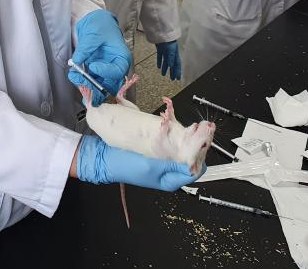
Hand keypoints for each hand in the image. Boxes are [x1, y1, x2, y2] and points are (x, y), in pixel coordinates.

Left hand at [68, 10, 130, 105]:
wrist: (93, 21)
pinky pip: (90, 81)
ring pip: (99, 86)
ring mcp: (104, 70)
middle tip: (83, 83)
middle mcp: (114, 66)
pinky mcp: (94, 71)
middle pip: (110, 85)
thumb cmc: (100, 24)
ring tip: (75, 78)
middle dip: (96, 88)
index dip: (106, 72)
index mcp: (121, 57)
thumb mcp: (94, 33)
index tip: (93, 66)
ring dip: (87, 86)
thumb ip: (86, 48)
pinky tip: (74, 76)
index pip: (118, 71)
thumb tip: (76, 61)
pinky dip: (82, 82)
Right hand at [75, 135, 201, 190]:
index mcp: (171, 181)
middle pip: (191, 158)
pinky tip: (174, 126)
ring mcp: (163, 161)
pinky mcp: (156, 151)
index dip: (201, 154)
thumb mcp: (151, 167)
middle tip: (200, 128)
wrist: (104, 158)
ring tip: (190, 126)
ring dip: (186, 138)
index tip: (203, 138)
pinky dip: (174, 135)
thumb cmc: (125, 166)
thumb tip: (194, 165)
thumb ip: (172, 167)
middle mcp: (169, 173)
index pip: (196, 170)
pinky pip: (170, 144)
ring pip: (182, 150)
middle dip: (195, 144)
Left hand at [156, 41, 181, 80]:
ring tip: (163, 74)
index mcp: (175, 54)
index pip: (177, 65)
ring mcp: (166, 51)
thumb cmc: (168, 40)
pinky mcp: (160, 49)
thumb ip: (171, 58)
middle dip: (172, 72)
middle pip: (172, 64)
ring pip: (166, 62)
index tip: (178, 78)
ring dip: (165, 68)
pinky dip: (159, 61)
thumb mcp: (170, 50)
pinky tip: (158, 66)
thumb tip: (171, 66)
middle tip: (172, 79)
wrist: (162, 32)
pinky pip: (160, 57)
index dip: (177, 71)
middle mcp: (171, 54)